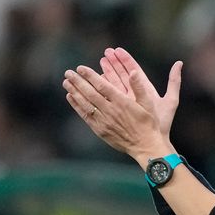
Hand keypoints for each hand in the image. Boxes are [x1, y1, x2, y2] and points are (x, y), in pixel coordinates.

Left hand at [62, 53, 182, 163]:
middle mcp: (111, 111)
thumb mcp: (148, 104)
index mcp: (122, 102)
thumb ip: (139, 87)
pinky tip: (71, 97)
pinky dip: (77, 106)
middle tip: (68, 72)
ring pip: (86, 104)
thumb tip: (134, 72)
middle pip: (90, 93)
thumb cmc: (148, 123)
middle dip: (78, 82)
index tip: (81, 68)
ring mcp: (104, 121)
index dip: (90, 76)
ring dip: (74, 92)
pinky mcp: (100, 130)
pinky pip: (85, 116)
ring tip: (66, 82)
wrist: (144, 146)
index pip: (102, 85)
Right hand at [100, 48, 180, 136]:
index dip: (126, 60)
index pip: (134, 71)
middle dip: (114, 64)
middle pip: (122, 75)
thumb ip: (174, 81)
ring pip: (114, 85)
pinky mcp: (119, 110)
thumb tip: (179, 63)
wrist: (152, 142)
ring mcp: (126, 102)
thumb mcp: (171, 101)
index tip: (117, 50)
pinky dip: (102, 90)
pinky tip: (95, 82)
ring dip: (106, 74)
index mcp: (146, 91)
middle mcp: (135, 95)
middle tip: (105, 52)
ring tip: (99, 62)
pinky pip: (108, 98)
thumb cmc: (162, 123)